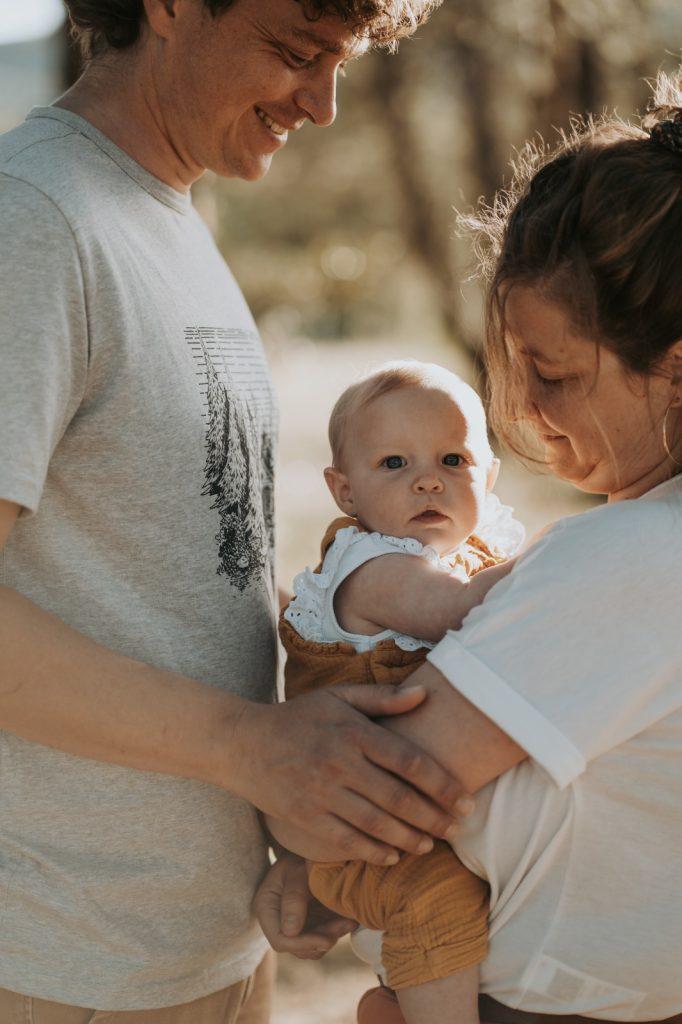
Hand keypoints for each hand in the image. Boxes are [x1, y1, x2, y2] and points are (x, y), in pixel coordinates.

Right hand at [228, 683, 466, 864]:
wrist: (242, 743)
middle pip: (399, 799)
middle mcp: (340, 763)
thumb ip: (382, 698)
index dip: (443, 785)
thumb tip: (425, 695)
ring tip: (431, 844)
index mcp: (353, 732)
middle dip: (435, 818)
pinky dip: (374, 852)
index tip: (466, 800)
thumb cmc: (298, 717)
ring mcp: (321, 793)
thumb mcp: (338, 697)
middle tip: (457, 829)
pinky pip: (347, 841)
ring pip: (377, 825)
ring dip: (410, 839)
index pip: (410, 762)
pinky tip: (393, 855)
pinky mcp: (305, 818)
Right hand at [254, 852, 355, 958]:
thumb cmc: (299, 855)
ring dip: (331, 938)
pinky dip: (336, 933)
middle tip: (345, 926)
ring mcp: (295, 923)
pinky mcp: (310, 922)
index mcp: (267, 908)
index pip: (280, 939)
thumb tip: (290, 932)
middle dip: (321, 941)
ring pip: (311, 947)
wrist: (310, 847)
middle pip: (297, 947)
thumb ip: (293, 898)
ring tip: (349, 922)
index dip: (302, 944)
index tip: (325, 940)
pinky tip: (350, 920)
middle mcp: (278, 920)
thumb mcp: (295, 871)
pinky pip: (321, 938)